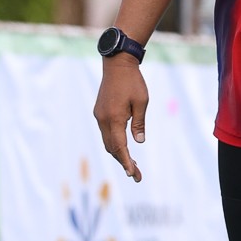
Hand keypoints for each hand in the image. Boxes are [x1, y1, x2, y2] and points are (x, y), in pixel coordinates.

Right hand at [93, 55, 148, 181]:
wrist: (117, 64)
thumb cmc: (133, 82)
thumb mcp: (141, 102)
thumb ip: (139, 123)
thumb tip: (139, 141)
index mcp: (114, 118)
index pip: (119, 146)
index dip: (126, 161)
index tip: (132, 174)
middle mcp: (103, 119)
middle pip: (111, 148)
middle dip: (123, 162)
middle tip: (136, 175)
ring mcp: (99, 116)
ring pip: (107, 141)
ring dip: (118, 153)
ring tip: (132, 164)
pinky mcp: (99, 112)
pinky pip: (106, 132)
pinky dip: (114, 143)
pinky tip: (124, 147)